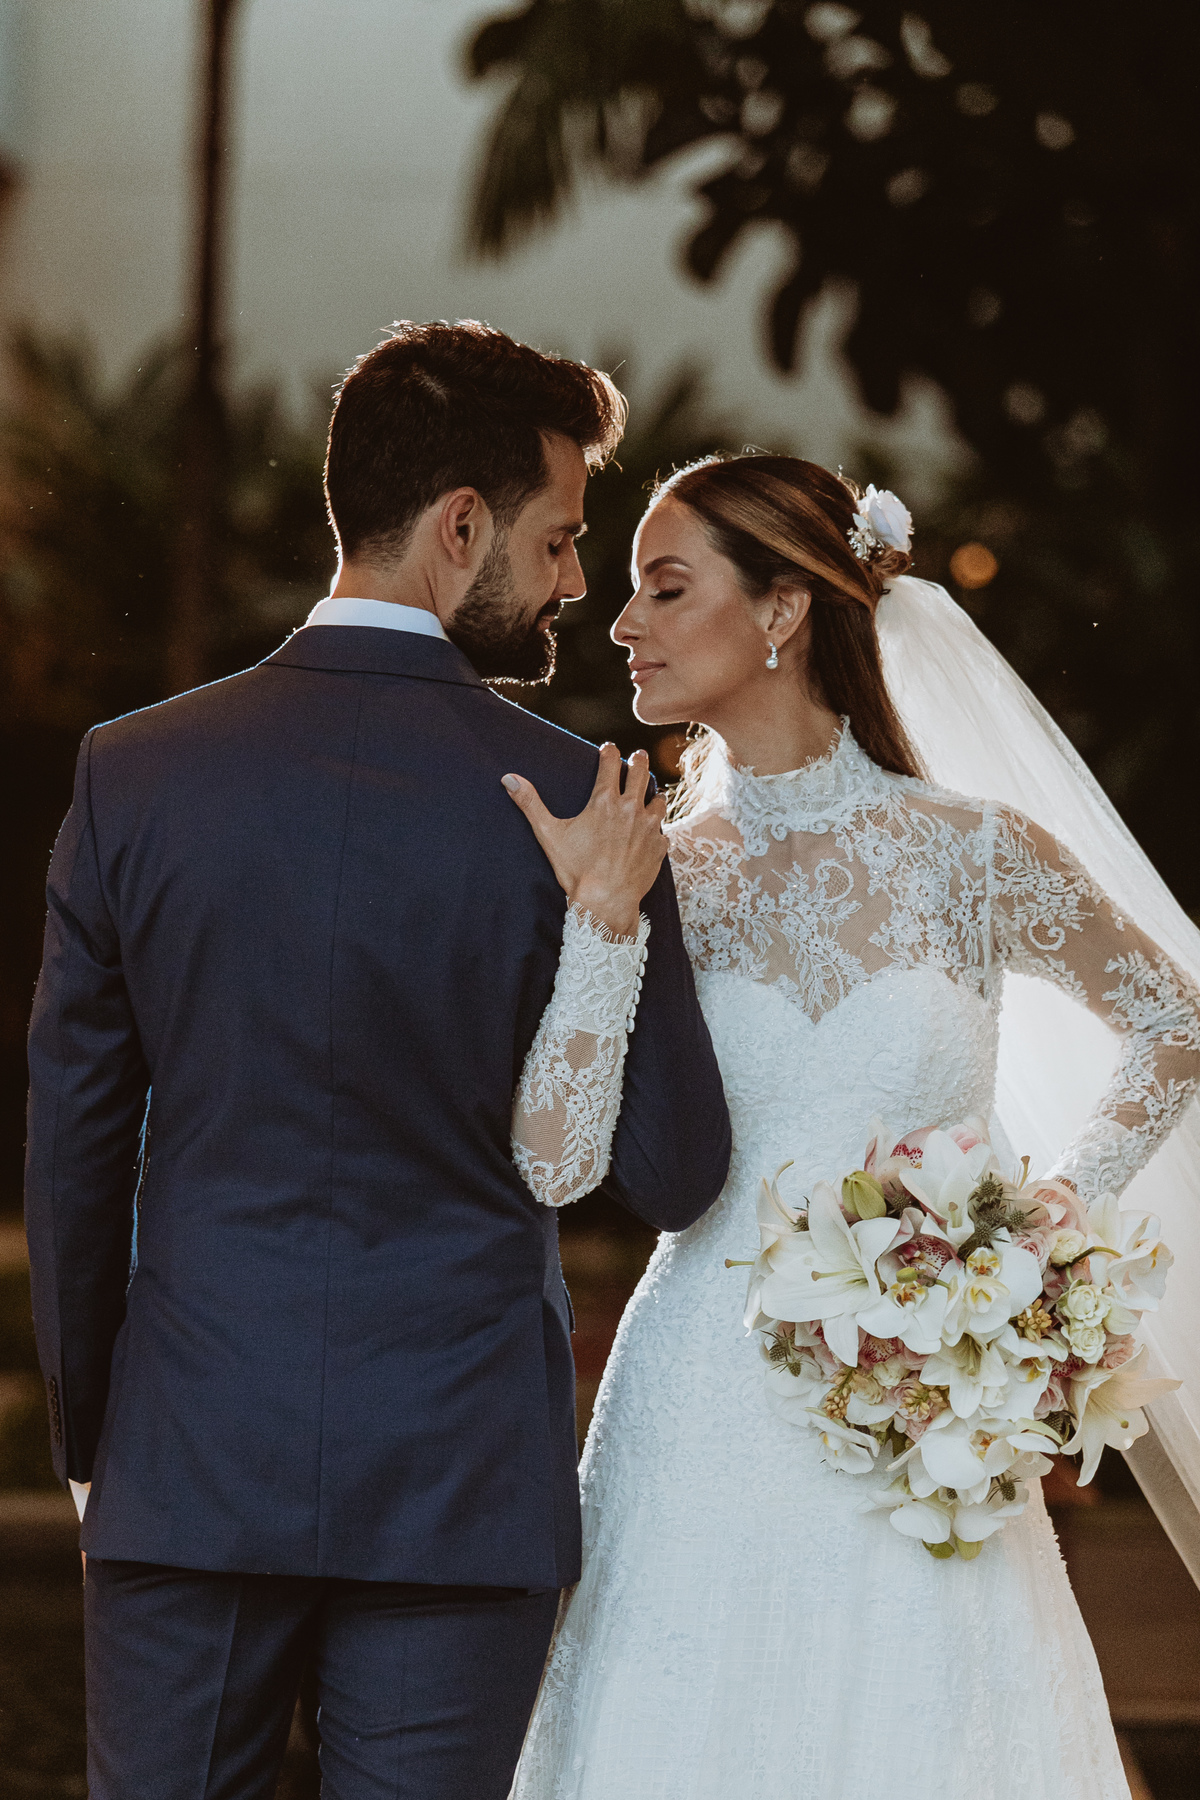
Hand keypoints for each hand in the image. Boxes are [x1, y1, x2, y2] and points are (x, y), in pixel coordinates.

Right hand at [502, 743, 666, 937]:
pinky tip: (652, 833)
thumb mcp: (549, 834)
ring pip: (658, 799)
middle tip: (638, 755)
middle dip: (638, 760)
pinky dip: (657, 830)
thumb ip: (530, 803)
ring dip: (653, 794)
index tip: (608, 747)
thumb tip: (509, 778)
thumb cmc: (577, 869)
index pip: (610, 762)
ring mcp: (649, 827)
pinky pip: (662, 832)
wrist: (606, 901)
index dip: (609, 751)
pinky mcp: (659, 847)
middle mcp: (631, 809)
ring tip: (651, 793)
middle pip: (640, 772)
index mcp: (605, 801)